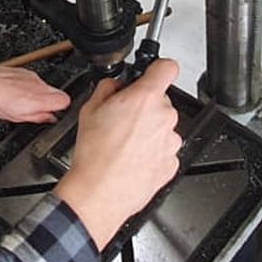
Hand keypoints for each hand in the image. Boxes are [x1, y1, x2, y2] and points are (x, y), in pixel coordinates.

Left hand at [0, 65, 69, 123]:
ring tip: (21, 102)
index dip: (60, 109)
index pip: (65, 100)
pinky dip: (28, 87)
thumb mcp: (18, 117)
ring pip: (44, 86)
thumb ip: (38, 117)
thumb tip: (50, 118)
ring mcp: (32, 76)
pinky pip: (33, 80)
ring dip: (38, 94)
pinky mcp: (24, 71)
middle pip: (56, 92)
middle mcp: (39, 85)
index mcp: (40, 98)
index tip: (52, 113)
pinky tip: (15, 93)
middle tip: (36, 110)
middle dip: (49, 102)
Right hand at [52, 60, 182, 248]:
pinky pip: (164, 149)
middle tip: (122, 120)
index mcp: (145, 98)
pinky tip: (132, 159)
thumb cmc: (95, 155)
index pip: (167, 67)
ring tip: (124, 144)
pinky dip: (152, 151)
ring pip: (162, 126)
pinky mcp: (172, 163)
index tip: (152, 74)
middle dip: (144, 107)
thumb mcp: (89, 109)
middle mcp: (164, 117)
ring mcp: (170, 141)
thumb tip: (115, 85)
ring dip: (149, 130)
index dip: (158, 69)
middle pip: (161, 100)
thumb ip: (108, 88)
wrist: (99, 193)